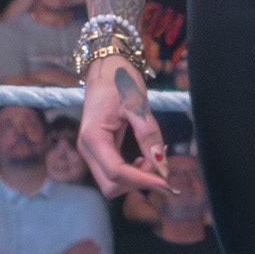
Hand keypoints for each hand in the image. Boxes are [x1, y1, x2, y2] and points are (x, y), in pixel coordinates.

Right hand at [78, 57, 168, 196]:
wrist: (106, 68)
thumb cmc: (119, 81)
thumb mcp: (138, 106)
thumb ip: (149, 136)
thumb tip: (161, 167)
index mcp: (93, 137)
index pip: (117, 173)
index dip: (142, 181)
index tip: (166, 182)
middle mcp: (88, 149)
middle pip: (111, 185)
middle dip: (137, 182)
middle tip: (158, 166)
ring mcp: (91, 152)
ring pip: (112, 182)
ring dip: (135, 178)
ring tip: (152, 158)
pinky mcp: (98, 151)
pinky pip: (114, 172)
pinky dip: (132, 172)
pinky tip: (144, 157)